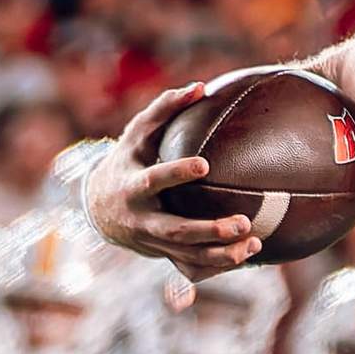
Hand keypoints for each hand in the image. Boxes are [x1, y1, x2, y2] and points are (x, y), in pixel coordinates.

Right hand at [82, 85, 262, 289]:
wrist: (99, 208)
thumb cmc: (127, 160)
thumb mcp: (137, 133)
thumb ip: (165, 108)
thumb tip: (201, 86)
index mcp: (133, 186)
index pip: (154, 181)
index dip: (176, 173)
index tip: (205, 164)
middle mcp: (141, 219)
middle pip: (176, 230)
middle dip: (209, 229)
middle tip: (243, 222)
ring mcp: (152, 243)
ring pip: (188, 255)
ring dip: (221, 255)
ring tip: (255, 244)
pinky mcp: (163, 256)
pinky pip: (192, 267)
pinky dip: (218, 266)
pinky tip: (248, 257)